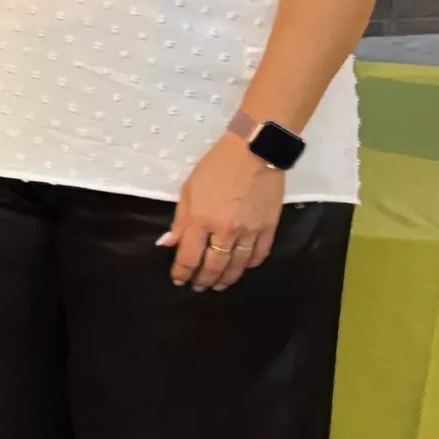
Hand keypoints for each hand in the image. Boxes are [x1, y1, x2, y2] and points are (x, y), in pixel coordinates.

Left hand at [160, 133, 284, 290]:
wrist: (254, 151)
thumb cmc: (216, 167)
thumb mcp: (189, 189)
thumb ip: (180, 220)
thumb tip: (169, 244)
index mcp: (201, 219)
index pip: (189, 257)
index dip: (182, 272)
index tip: (179, 280)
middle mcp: (225, 230)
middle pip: (213, 266)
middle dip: (203, 280)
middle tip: (198, 287)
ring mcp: (249, 231)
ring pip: (237, 265)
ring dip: (226, 279)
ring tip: (219, 285)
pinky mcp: (269, 227)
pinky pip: (259, 254)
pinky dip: (250, 265)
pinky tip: (242, 267)